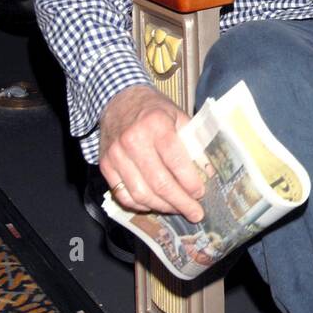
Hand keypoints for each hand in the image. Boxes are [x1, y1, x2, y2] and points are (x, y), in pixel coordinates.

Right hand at [99, 84, 205, 219]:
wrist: (118, 100)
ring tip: (178, 210)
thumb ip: (194, 142)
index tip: (201, 193)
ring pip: (141, 194)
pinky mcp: (105, 166)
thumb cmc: (153, 110)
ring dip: (163, 207)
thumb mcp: (178, 116)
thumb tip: (208, 173)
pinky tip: (156, 205)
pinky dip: (141, 205)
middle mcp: (133, 140)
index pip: (175, 161)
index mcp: (155, 125)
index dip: (190, 182)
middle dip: (180, 202)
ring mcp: (116, 155)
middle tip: (195, 213)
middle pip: (159, 183)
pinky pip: (123, 195)